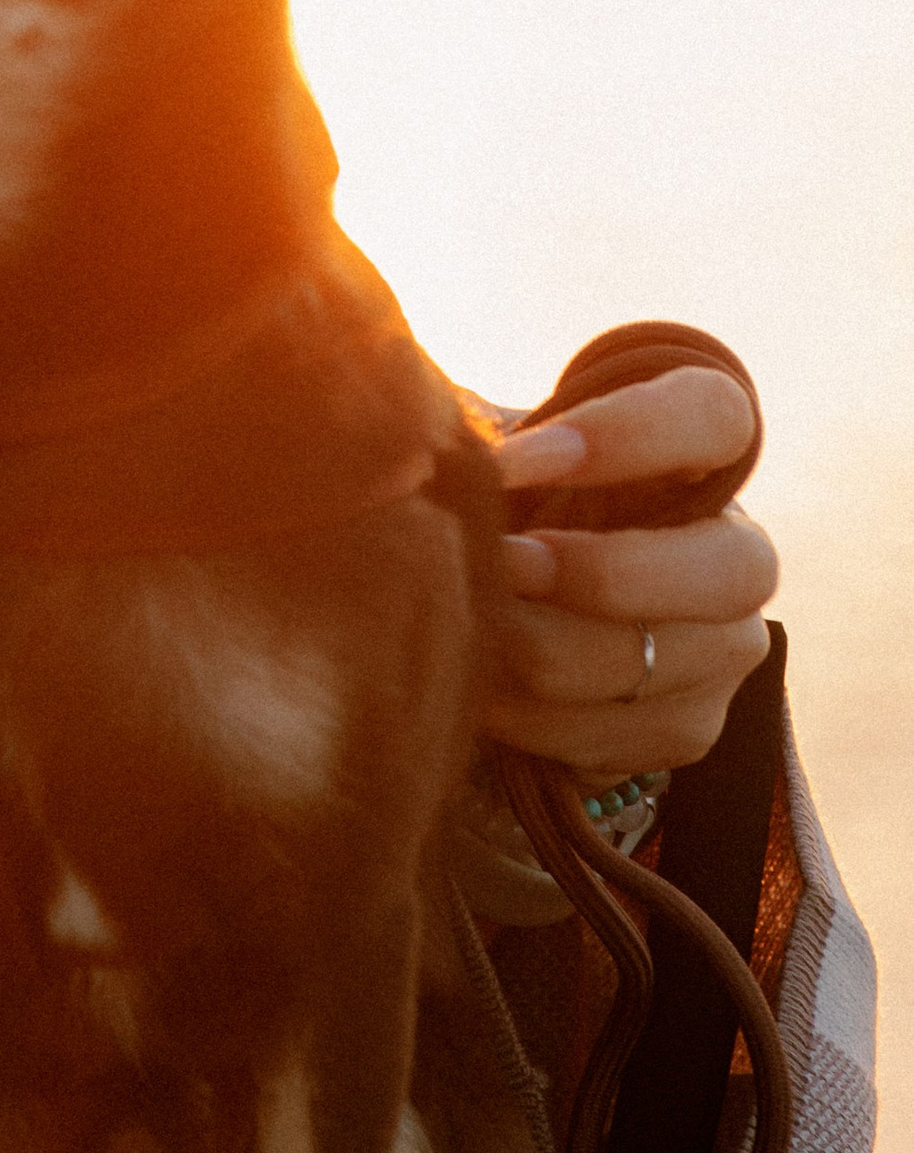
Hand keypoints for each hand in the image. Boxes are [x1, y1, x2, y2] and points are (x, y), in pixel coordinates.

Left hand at [486, 364, 777, 779]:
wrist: (512, 607)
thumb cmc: (506, 498)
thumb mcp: (497, 448)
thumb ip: (474, 430)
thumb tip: (413, 426)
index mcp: (698, 455)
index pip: (716, 417)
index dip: (630, 435)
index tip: (522, 459)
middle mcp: (738, 553)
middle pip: (730, 569)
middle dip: (600, 573)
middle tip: (503, 565)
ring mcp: (725, 649)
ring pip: (653, 662)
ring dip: (539, 650)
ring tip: (458, 628)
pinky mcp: (687, 728)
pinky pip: (614, 735)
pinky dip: (528, 717)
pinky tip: (475, 689)